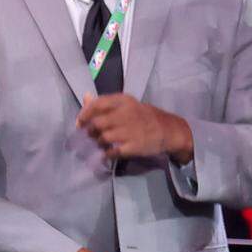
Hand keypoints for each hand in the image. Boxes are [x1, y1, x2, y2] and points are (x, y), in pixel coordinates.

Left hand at [77, 93, 193, 163]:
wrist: (170, 130)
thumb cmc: (145, 117)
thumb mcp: (128, 105)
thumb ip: (105, 103)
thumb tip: (85, 96)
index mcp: (124, 101)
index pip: (97, 104)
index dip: (84, 114)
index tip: (81, 123)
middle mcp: (127, 114)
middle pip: (96, 123)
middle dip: (90, 132)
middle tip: (92, 136)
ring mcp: (130, 131)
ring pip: (102, 138)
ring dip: (98, 143)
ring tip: (102, 144)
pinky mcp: (134, 146)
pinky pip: (111, 152)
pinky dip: (106, 154)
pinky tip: (109, 153)